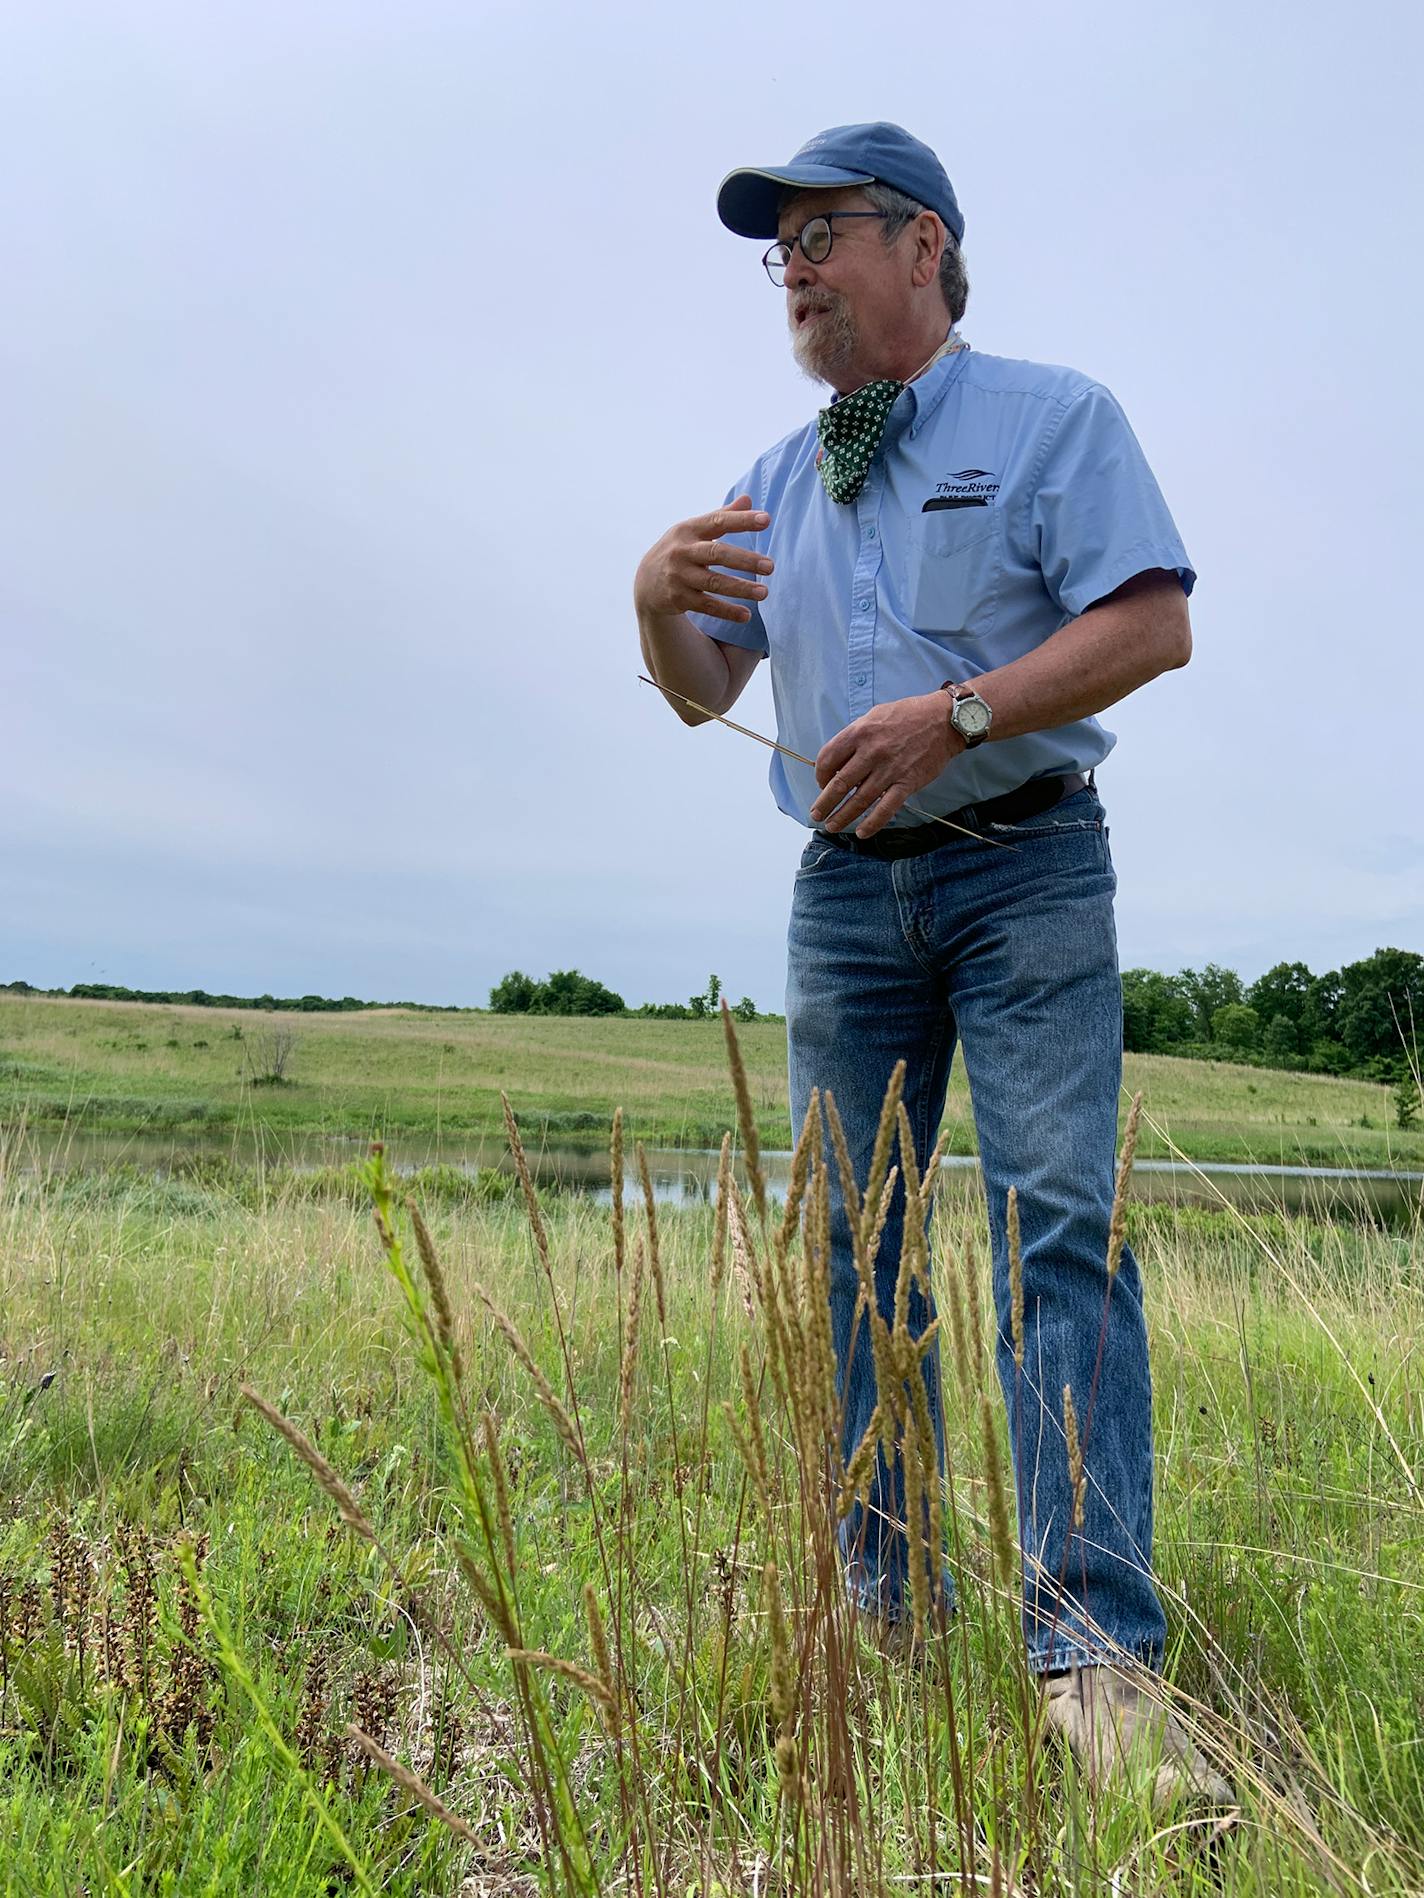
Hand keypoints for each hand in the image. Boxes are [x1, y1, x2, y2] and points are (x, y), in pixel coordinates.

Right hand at [634, 494, 774, 626]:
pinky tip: (746, 615)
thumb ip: (722, 515)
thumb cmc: (680, 550)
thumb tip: (748, 498)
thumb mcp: (695, 530)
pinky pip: (707, 606)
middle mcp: (682, 552)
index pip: (718, 522)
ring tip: (764, 593)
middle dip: (745, 560)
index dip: (742, 520)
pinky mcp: (679, 599)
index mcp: (689, 530)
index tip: (766, 520)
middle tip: (770, 566)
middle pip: (717, 554)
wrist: (645, 582)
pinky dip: (727, 611)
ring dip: (740, 588)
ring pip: (713, 583)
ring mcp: (679, 576)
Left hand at [810, 694, 964, 838]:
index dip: (820, 775)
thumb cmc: (907, 715)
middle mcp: (871, 752)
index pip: (827, 759)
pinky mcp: (907, 783)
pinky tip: (862, 832)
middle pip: (839, 784)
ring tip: (832, 826)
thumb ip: (855, 737)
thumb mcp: (874, 716)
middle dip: (824, 803)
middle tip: (816, 815)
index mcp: (859, 732)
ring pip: (859, 800)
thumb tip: (838, 761)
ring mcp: (889, 769)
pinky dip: (872, 823)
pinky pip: (886, 808)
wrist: (944, 720)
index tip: (822, 784)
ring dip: (842, 817)